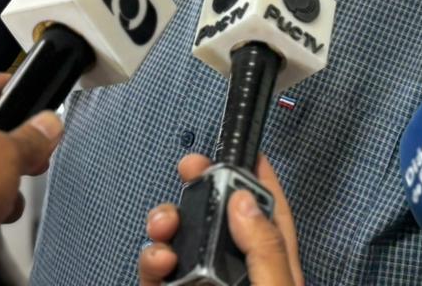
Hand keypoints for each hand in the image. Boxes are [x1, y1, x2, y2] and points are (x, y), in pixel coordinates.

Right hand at [139, 154, 303, 285]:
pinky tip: (159, 259)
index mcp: (271, 268)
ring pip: (180, 242)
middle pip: (218, 220)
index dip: (260, 179)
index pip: (269, 216)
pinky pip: (155, 275)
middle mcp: (235, 274)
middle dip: (202, 187)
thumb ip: (264, 250)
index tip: (246, 149)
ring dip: (167, 221)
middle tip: (190, 166)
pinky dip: (150, 260)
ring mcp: (201, 284)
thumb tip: (242, 199)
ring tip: (164, 222)